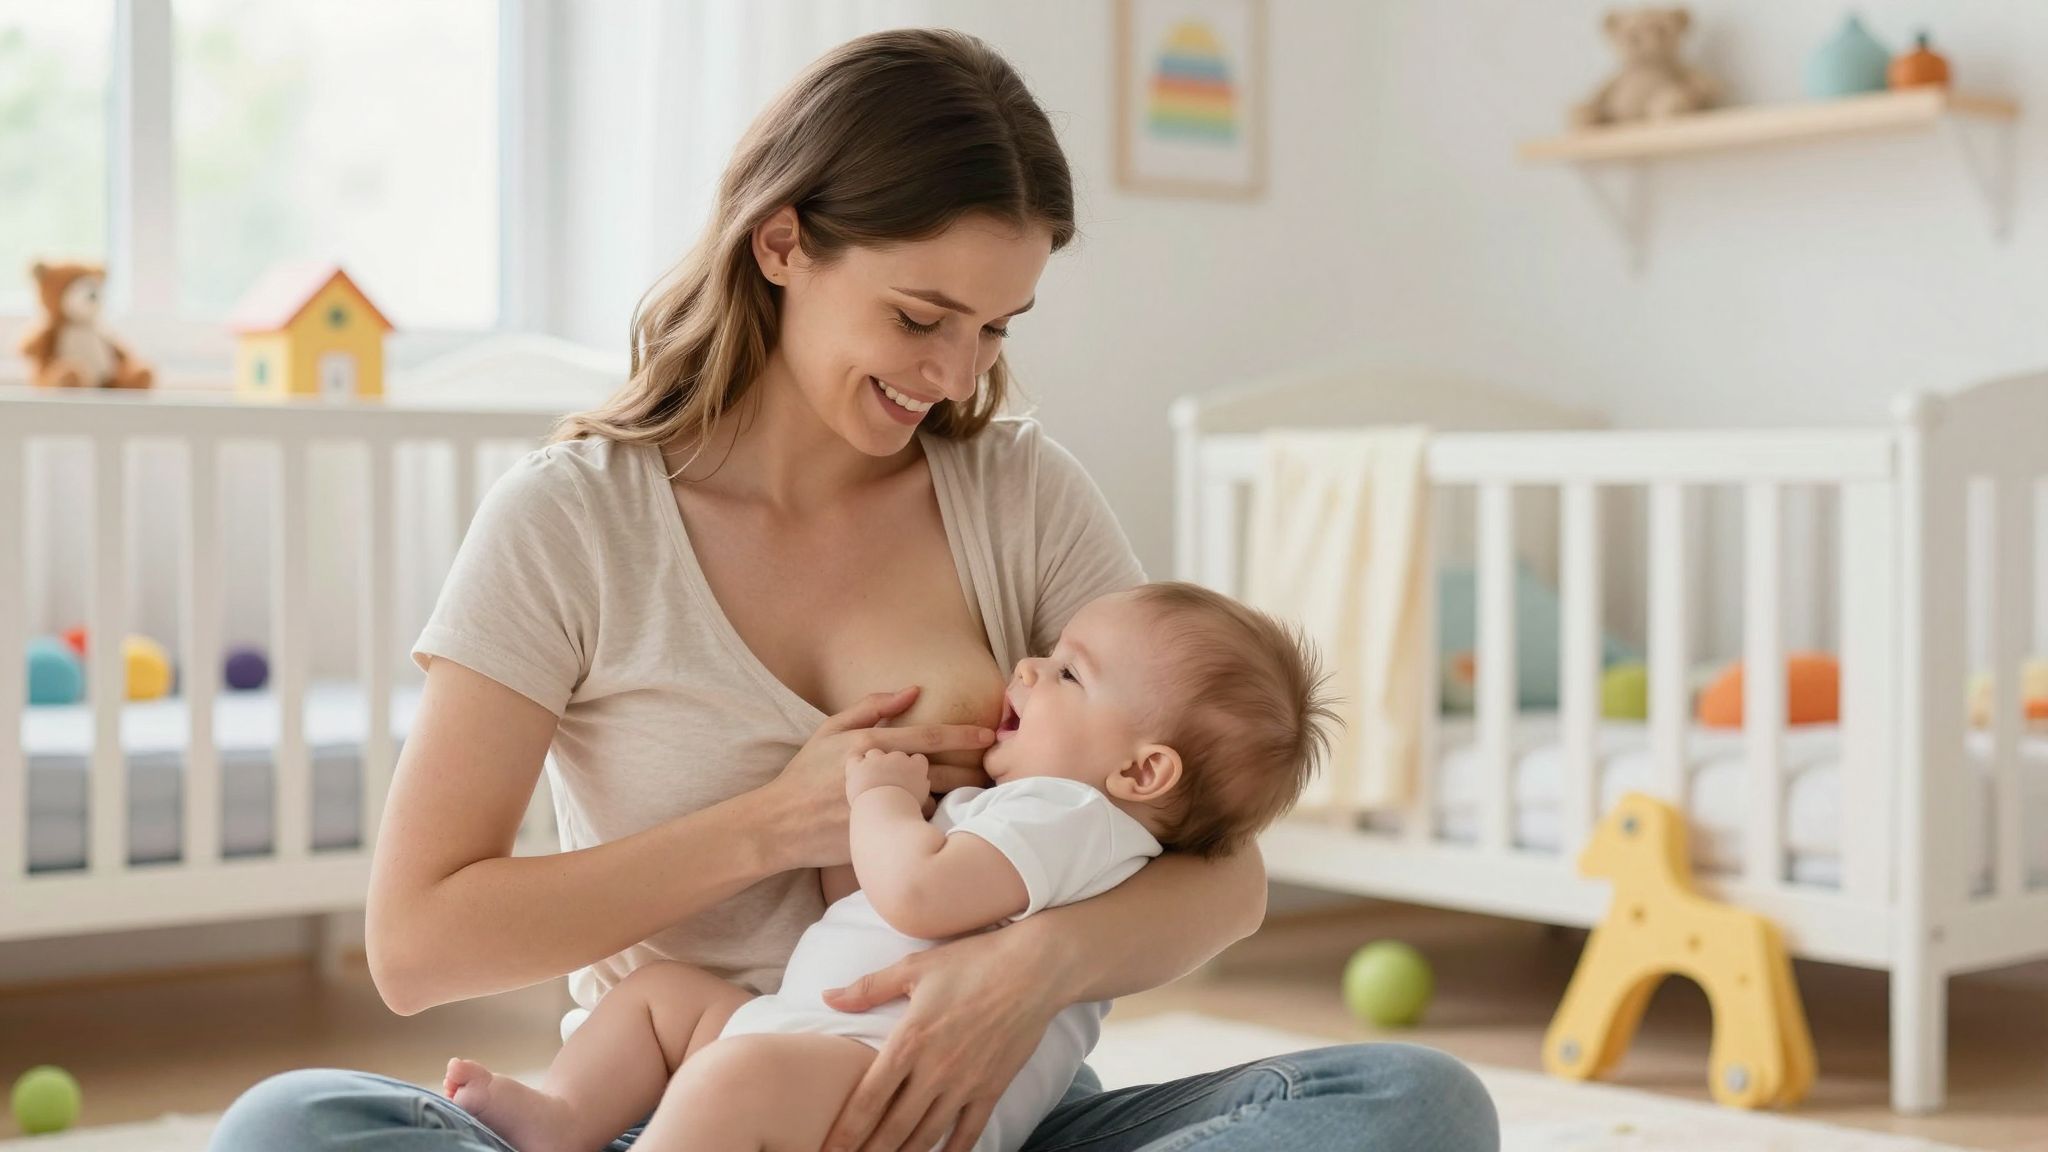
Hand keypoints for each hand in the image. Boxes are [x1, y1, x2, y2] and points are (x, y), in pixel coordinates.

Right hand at [763, 687, 993, 869]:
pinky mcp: (879, 837)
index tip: (990, 735)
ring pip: (933, 802)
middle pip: (942, 771)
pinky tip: (940, 822)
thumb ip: (872, 707)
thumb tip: (912, 689)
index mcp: (870, 743)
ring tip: (971, 799)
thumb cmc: (805, 774)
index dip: (966, 735)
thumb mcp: (831, 729)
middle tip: (989, 771)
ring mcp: (880, 808)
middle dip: (970, 771)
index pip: (931, 736)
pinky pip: (918, 829)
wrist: (780, 824)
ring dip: (951, 799)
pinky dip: (930, 823)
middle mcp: (879, 774)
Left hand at [820, 925, 1063, 1151]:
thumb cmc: (973, 962)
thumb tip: (827, 998)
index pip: (868, 1099)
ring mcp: (965, 1084)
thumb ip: (868, 988)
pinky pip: (969, 1133)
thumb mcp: (914, 968)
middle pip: (893, 1128)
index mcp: (909, 1042)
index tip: (829, 1150)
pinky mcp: (992, 1089)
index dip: (846, 1131)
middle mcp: (935, 1071)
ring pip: (926, 1136)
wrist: (1034, 969)